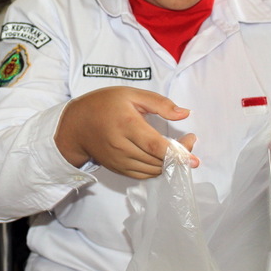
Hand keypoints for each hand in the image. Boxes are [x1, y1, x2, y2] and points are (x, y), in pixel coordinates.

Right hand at [55, 86, 196, 178]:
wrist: (76, 125)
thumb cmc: (103, 105)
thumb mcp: (130, 94)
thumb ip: (159, 103)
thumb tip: (185, 114)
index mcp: (126, 124)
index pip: (155, 145)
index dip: (177, 153)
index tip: (194, 152)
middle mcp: (122, 146)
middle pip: (157, 160)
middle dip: (179, 156)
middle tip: (188, 142)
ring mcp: (119, 161)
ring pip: (153, 170)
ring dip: (170, 164)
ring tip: (177, 149)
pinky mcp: (118, 169)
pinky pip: (144, 175)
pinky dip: (157, 169)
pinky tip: (162, 158)